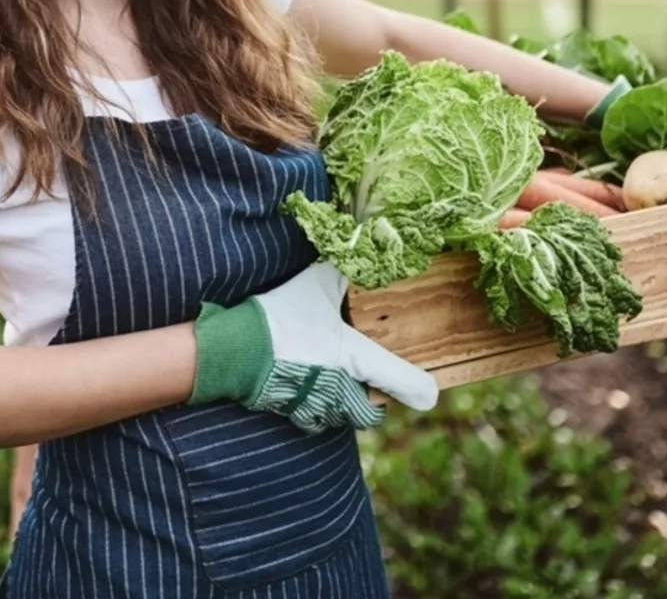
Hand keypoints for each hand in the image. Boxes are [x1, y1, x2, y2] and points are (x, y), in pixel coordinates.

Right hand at [187, 261, 439, 432]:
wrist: (235, 350)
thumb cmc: (281, 319)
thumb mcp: (313, 286)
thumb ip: (340, 272)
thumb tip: (359, 249)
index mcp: (354, 359)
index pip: (397, 379)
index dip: (416, 387)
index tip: (430, 392)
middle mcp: (343, 390)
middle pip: (372, 408)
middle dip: (373, 397)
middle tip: (369, 379)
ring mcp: (319, 407)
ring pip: (345, 415)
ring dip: (345, 402)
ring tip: (335, 379)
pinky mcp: (296, 415)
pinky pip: (318, 418)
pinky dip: (319, 407)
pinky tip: (308, 385)